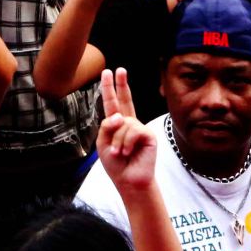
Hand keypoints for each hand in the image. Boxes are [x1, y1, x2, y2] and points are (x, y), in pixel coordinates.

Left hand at [96, 66, 159, 195]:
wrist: (129, 181)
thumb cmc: (116, 164)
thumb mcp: (102, 143)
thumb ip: (106, 125)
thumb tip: (120, 116)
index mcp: (117, 125)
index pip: (112, 103)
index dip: (110, 87)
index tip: (108, 72)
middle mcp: (129, 123)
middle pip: (125, 99)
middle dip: (121, 84)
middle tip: (120, 69)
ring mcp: (139, 128)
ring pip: (122, 123)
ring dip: (116, 140)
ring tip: (119, 153)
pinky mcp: (148, 134)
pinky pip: (132, 130)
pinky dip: (125, 143)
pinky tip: (127, 152)